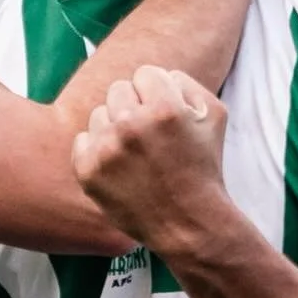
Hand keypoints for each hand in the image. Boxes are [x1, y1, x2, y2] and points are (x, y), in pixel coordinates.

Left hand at [71, 64, 229, 255]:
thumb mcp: (214, 116)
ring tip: (136, 154)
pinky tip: (119, 167)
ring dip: (114, 128)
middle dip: (134, 107)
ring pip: (99, 114)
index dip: (157, 93)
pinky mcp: (88, 171)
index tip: (164, 116)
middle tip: (149, 135)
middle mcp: (131, 125)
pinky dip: (97, 151)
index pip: (145, 74)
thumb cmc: (203, 168)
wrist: (189, 224)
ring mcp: (106, 149)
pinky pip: (83, 140)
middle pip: (118, 89)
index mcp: (164, 108)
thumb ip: (187, 83)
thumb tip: (160, 76)